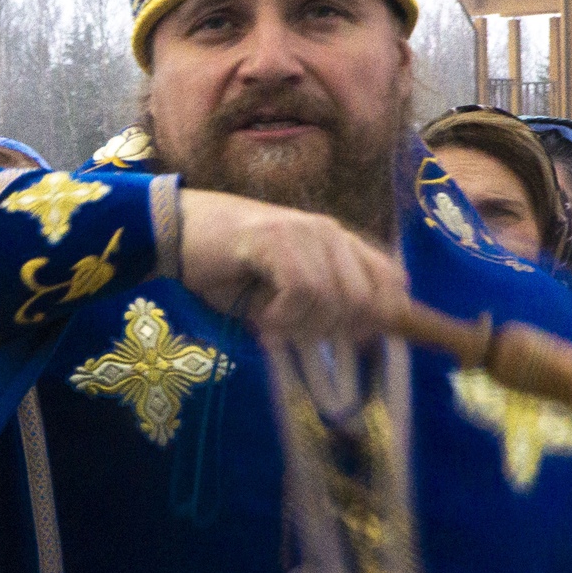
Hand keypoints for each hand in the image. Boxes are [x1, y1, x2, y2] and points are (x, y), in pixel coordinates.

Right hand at [177, 188, 402, 342]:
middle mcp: (329, 231)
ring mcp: (304, 232)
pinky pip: (302, 291)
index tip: (358, 341)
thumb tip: (363, 336)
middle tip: (297, 335)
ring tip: (273, 325)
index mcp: (337, 240)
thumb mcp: (284, 290)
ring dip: (301, 326)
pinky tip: (264, 317)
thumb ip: (323, 305)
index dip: (388, 315)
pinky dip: (282, 317)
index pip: (391, 277)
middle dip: (333, 331)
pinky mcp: (278, 239)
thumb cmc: (231, 266)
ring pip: (333, 299)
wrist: (180, 232)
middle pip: (365, 300)